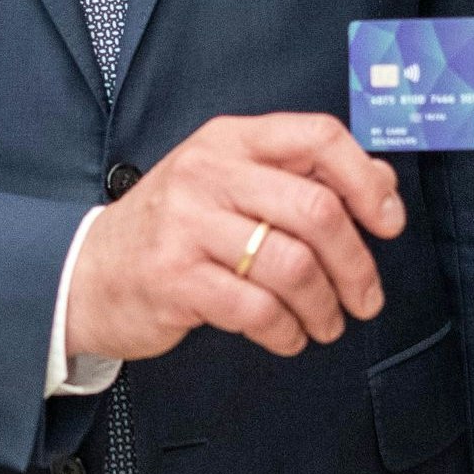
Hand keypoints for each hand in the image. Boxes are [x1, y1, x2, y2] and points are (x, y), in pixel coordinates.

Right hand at [62, 114, 403, 363]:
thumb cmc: (171, 229)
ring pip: (292, 265)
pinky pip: (257, 309)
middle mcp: (208, 174)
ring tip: (326, 323)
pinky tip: (287, 336)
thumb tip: (381, 183)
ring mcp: (187, 226)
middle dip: (355, 263)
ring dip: (324, 306)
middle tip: (366, 297)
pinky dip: (286, 331)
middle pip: (316, 210)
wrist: (85, 273)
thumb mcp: (229, 183)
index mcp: (230, 140)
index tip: (388, 222)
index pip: (318, 137)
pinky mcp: (176, 280)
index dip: (367, 181)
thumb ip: (300, 176)